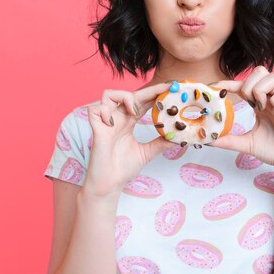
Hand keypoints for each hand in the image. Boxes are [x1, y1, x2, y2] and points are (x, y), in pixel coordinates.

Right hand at [83, 82, 171, 197]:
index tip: (171, 89)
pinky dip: (105, 110)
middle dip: (149, 90)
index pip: (142, 102)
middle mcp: (117, 119)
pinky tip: (114, 122)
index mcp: (127, 122)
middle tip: (167, 89)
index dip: (154, 94)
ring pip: (109, 94)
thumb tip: (178, 137)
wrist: (109, 184)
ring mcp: (105, 122)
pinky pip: (96, 109)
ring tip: (134, 112)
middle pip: (131, 95)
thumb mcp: (147, 152)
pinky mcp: (95, 128)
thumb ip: (160, 143)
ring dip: (124, 98)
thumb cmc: (123, 169)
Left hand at [207, 66, 273, 178]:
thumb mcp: (245, 143)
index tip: (214, 87)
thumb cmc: (272, 150)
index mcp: (259, 103)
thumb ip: (227, 140)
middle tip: (248, 103)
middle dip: (249, 83)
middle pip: (260, 71)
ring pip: (273, 76)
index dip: (229, 82)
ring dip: (261, 89)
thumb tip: (207, 140)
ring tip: (260, 107)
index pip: (243, 85)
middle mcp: (271, 98)